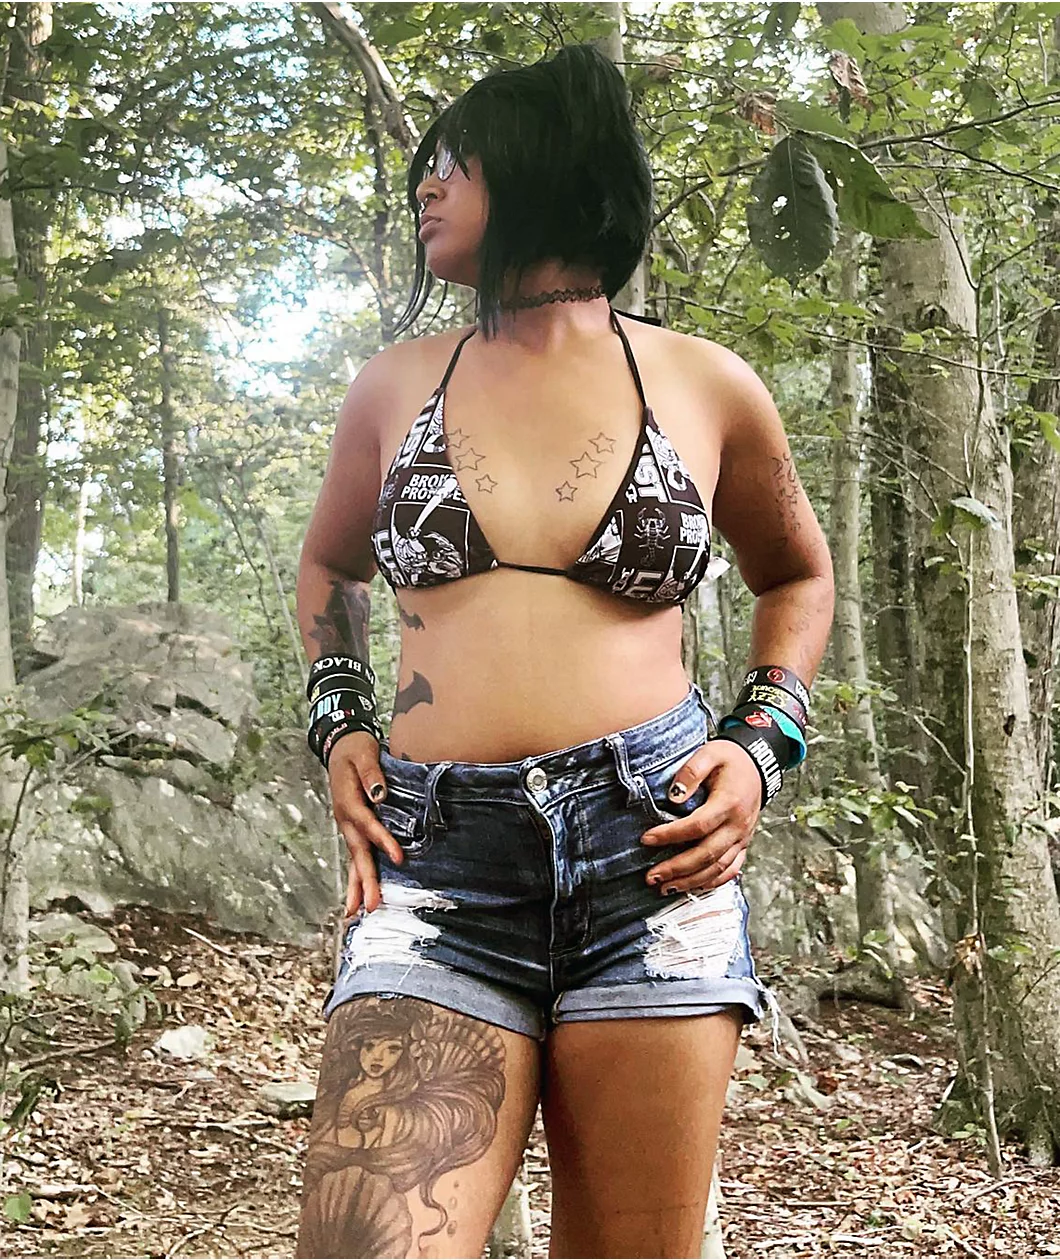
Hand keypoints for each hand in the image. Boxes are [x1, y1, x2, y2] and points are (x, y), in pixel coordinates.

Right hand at [327, 731, 402, 916]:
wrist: (340, 746)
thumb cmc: (355, 749)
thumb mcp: (364, 753)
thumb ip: (371, 773)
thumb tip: (380, 795)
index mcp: (348, 801)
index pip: (367, 824)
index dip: (382, 840)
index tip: (399, 857)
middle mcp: (345, 818)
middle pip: (357, 852)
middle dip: (365, 880)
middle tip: (373, 905)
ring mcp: (347, 826)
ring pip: (353, 860)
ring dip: (356, 887)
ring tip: (358, 913)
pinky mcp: (352, 829)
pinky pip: (354, 856)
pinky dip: (356, 877)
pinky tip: (359, 897)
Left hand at [640, 738, 762, 894]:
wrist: (759, 765)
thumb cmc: (731, 759)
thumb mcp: (710, 753)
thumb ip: (691, 772)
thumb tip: (674, 797)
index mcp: (729, 803)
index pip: (697, 826)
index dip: (670, 835)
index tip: (646, 839)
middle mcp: (738, 825)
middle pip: (707, 854)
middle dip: (677, 868)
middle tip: (652, 876)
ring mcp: (743, 837)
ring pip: (718, 867)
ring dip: (691, 881)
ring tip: (665, 887)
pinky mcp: (743, 844)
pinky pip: (731, 869)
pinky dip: (712, 882)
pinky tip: (693, 887)